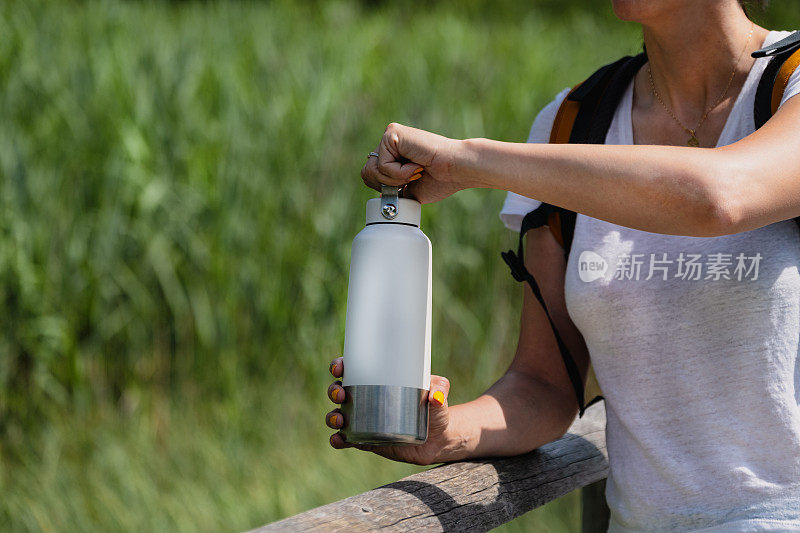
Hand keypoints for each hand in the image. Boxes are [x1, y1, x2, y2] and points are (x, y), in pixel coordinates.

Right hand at [325, 356, 452, 465]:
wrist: (438, 438)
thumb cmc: (435, 408)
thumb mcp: (440, 392)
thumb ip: (440, 388)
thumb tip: (435, 395)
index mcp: (377, 380)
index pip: (352, 368)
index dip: (340, 365)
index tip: (340, 367)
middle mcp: (365, 399)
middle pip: (340, 391)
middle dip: (334, 390)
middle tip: (341, 394)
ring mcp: (364, 421)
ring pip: (339, 415)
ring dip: (332, 416)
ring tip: (340, 419)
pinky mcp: (367, 441)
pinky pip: (346, 440)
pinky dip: (338, 440)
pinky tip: (338, 439)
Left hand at [360, 123, 465, 203]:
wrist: (456, 170)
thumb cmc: (440, 180)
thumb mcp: (409, 190)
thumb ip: (391, 190)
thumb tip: (378, 199)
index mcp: (392, 154)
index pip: (370, 175)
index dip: (386, 187)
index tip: (411, 183)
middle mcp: (389, 142)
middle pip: (367, 172)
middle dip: (388, 184)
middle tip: (413, 178)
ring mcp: (389, 136)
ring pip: (373, 169)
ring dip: (396, 179)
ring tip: (416, 171)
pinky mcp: (392, 133)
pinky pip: (382, 164)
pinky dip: (400, 172)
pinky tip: (416, 164)